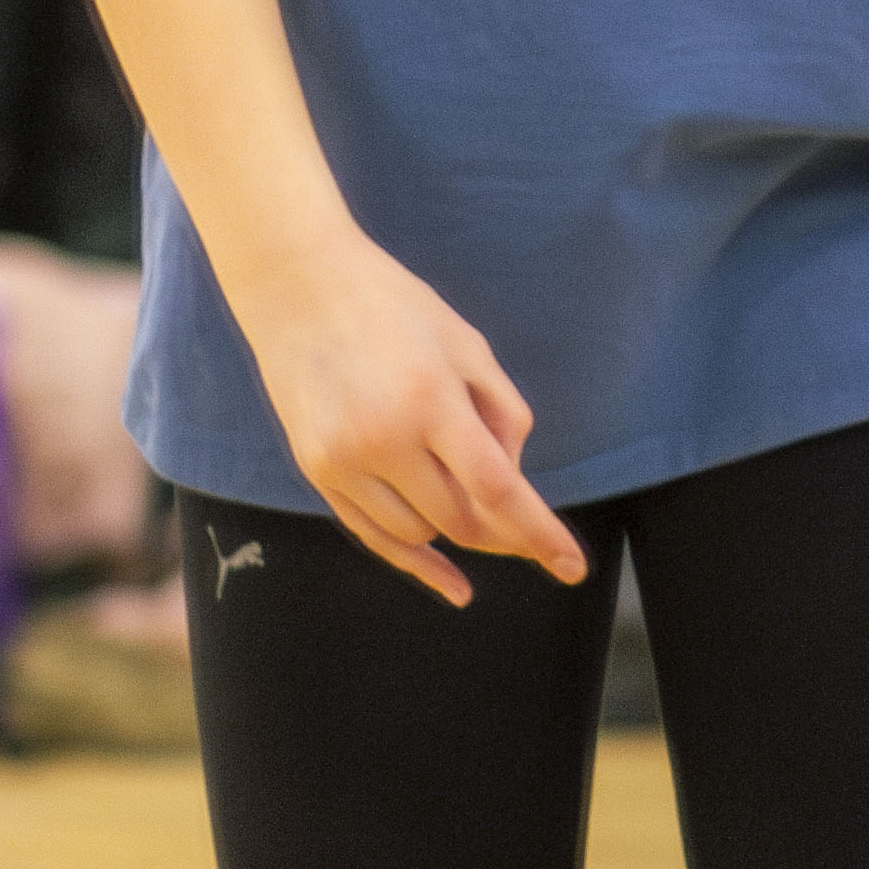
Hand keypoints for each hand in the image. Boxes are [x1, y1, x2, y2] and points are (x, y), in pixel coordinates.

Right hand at [239, 227, 583, 605]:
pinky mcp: (316, 472)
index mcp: (430, 400)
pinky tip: (452, 582)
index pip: (496, 488)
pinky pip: (372, 535)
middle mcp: (382, 440)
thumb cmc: (395, 306)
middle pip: (460, 519)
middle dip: (506, 534)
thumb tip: (514, 478)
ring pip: (419, 533)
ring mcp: (342, 462)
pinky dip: (414, 561)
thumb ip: (503, 413)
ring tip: (478, 504)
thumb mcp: (468, 344)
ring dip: (458, 530)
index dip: (539, 533)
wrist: (297, 287)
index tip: (571, 567)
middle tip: (535, 537)